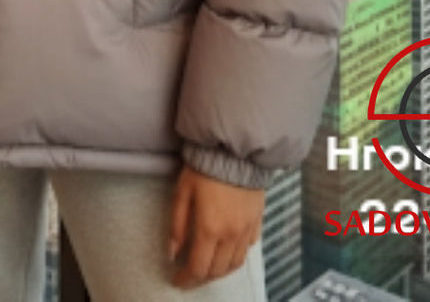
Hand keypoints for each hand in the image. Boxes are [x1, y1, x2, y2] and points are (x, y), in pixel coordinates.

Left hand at [168, 164, 264, 289]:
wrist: (235, 148)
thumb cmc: (204, 167)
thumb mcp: (182, 192)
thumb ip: (177, 226)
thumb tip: (172, 253)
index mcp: (210, 229)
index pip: (198, 267)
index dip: (186, 279)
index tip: (177, 280)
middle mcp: (231, 234)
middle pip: (217, 270)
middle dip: (201, 277)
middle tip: (189, 275)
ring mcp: (247, 228)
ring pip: (235, 263)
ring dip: (220, 271)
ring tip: (207, 267)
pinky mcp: (257, 220)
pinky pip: (249, 247)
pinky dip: (237, 255)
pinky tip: (228, 250)